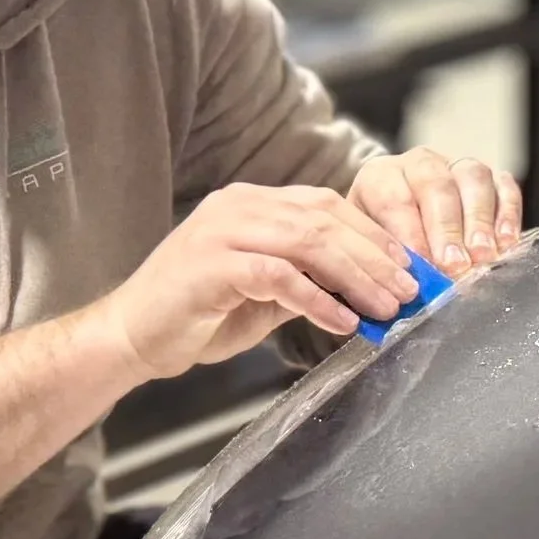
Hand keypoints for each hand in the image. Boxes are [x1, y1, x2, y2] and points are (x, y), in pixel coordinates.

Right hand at [102, 183, 419, 376]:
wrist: (130, 335)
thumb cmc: (194, 316)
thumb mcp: (261, 293)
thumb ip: (305, 280)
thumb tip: (365, 290)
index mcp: (249, 203)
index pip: (325, 205)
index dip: (372, 235)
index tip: (408, 267)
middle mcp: (236, 205)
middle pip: (323, 220)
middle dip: (374, 256)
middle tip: (409, 290)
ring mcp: (221, 231)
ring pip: (307, 242)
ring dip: (355, 277)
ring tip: (387, 307)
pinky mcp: (210, 264)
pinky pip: (278, 277)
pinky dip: (317, 300)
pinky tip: (342, 322)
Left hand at [348, 148, 522, 277]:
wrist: (395, 217)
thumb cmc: (379, 238)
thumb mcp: (368, 245)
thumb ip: (379, 258)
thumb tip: (397, 284)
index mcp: (379, 177)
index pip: (393, 199)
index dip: (409, 233)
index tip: (422, 264)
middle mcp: (419, 164)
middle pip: (436, 185)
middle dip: (447, 229)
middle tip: (455, 266)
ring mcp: (456, 166)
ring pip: (472, 178)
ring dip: (479, 220)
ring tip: (483, 256)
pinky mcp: (489, 177)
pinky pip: (503, 185)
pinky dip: (507, 213)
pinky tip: (507, 242)